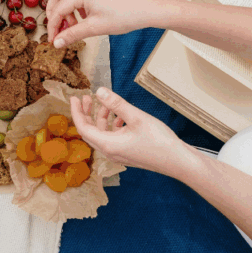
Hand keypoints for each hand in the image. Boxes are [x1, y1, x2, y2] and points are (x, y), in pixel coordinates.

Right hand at [45, 0, 162, 48]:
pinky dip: (77, 3)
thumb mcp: (95, 28)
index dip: (53, 26)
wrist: (147, 8)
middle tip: (57, 29)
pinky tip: (85, 17)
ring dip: (66, 8)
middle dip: (54, 13)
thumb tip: (57, 43)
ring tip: (75, 25)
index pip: (58, 9)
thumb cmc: (124, 17)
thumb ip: (73, 34)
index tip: (53, 40)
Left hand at [70, 88, 190, 173]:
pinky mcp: (127, 154)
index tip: (74, 98)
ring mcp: (118, 154)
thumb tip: (99, 91)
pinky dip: (113, 125)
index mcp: (108, 145)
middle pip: (90, 132)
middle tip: (87, 98)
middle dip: (87, 113)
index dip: (76, 112)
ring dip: (102, 118)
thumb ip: (116, 104)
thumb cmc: (158, 141)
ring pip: (102, 134)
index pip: (83, 128)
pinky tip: (121, 116)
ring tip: (108, 103)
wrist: (177, 161)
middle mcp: (110, 152)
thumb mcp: (136, 117)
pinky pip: (113, 138)